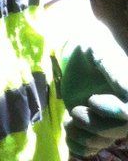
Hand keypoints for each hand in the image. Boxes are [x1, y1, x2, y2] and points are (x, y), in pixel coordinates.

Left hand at [62, 22, 127, 156]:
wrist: (72, 46)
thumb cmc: (87, 43)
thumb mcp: (98, 49)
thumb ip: (113, 69)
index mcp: (127, 90)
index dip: (114, 113)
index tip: (92, 101)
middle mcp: (122, 107)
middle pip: (119, 130)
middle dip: (96, 126)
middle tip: (74, 113)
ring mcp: (107, 118)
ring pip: (104, 141)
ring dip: (85, 138)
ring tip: (68, 123)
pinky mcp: (92, 124)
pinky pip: (91, 146)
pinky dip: (79, 146)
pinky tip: (68, 133)